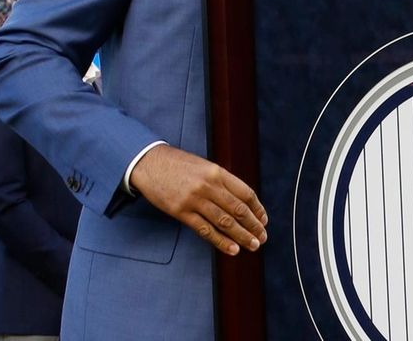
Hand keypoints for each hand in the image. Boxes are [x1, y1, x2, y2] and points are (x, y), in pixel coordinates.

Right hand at [129, 145, 267, 255]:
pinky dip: (221, 241)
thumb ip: (221, 181)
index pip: (245, 193)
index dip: (257, 209)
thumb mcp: (204, 166)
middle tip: (262, 237)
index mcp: (218, 172)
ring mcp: (195, 199)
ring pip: (225, 222)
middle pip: (238, 209)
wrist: (149, 162)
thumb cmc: (177, 164)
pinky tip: (232, 249)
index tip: (263, 220)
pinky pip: (205, 230)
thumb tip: (239, 202)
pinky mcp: (181, 211)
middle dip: (253, 225)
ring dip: (242, 236)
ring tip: (253, 245)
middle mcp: (209, 185)